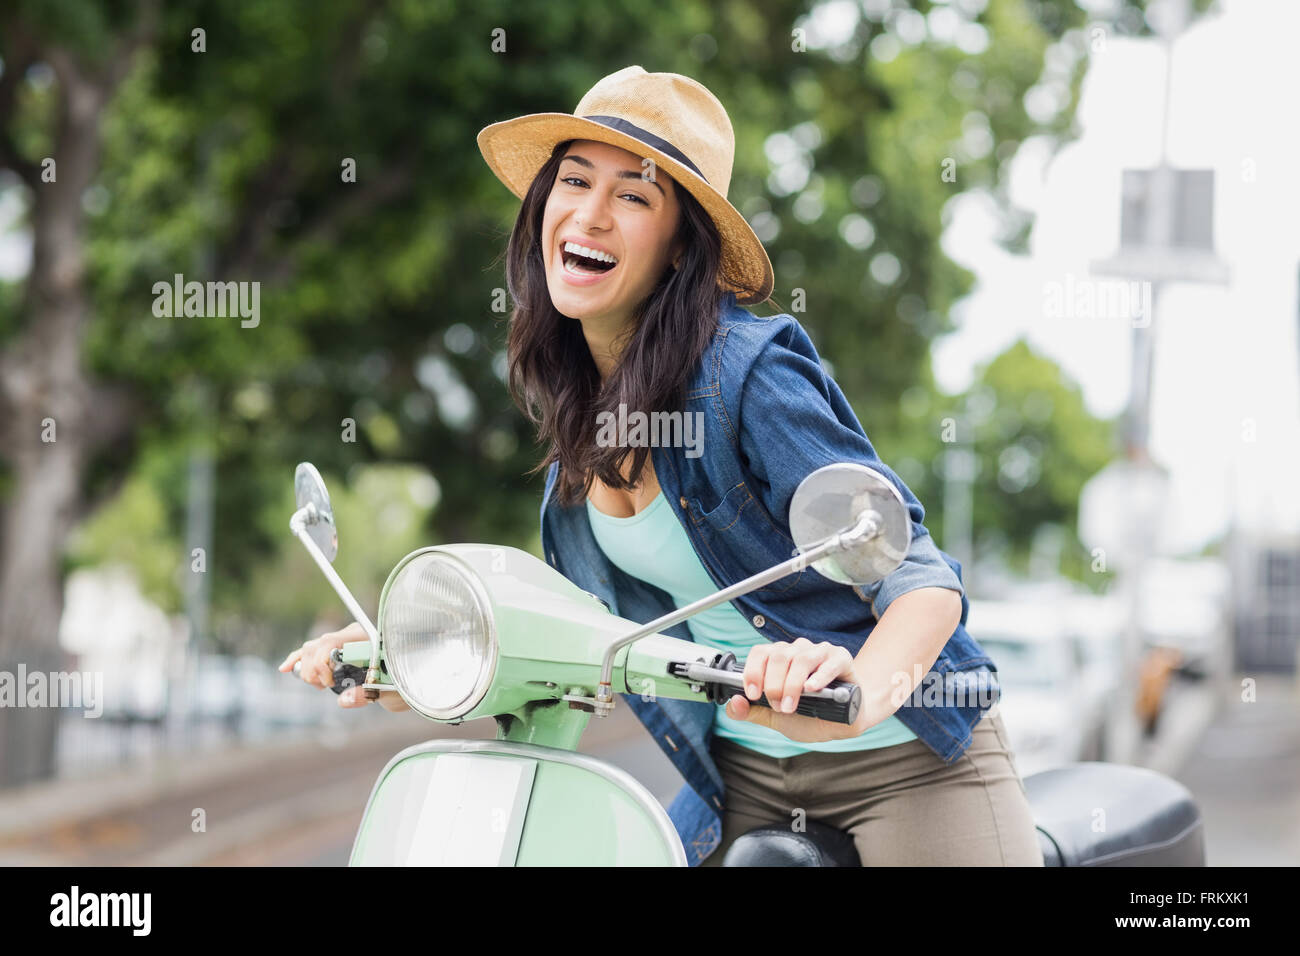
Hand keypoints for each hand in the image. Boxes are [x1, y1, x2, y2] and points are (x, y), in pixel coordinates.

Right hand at [278, 622, 409, 712]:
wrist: (414, 681)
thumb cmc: (406, 683)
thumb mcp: (390, 691)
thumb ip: (367, 694)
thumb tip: (343, 701)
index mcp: (365, 638)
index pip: (330, 642)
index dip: (321, 663)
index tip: (329, 684)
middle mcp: (352, 636)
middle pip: (317, 645)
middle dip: (313, 669)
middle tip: (325, 687)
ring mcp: (344, 643)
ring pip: (312, 648)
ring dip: (307, 668)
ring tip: (321, 685)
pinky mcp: (339, 653)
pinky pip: (313, 652)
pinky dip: (299, 659)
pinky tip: (285, 668)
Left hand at [724, 637, 868, 742]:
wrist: (844, 722)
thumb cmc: (810, 715)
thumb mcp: (776, 718)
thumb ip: (753, 712)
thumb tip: (733, 704)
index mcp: (779, 659)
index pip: (760, 653)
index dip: (753, 672)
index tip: (753, 694)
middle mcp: (798, 650)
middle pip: (778, 656)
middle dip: (773, 684)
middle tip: (778, 706)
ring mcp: (820, 652)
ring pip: (800, 659)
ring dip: (791, 685)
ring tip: (791, 706)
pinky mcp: (842, 659)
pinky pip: (828, 663)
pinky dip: (818, 677)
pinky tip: (812, 689)